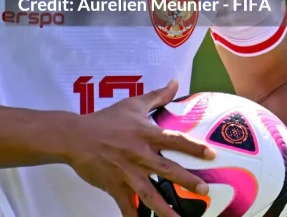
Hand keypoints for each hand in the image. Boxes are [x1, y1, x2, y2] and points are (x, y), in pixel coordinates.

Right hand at [66, 79, 215, 216]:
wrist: (75, 136)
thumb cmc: (106, 120)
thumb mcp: (132, 104)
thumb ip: (157, 96)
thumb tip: (176, 82)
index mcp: (145, 134)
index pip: (174, 140)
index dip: (193, 146)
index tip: (211, 154)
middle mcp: (139, 154)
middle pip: (167, 169)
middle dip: (186, 181)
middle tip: (204, 190)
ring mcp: (127, 172)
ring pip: (150, 194)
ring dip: (166, 209)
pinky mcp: (115, 186)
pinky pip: (127, 206)